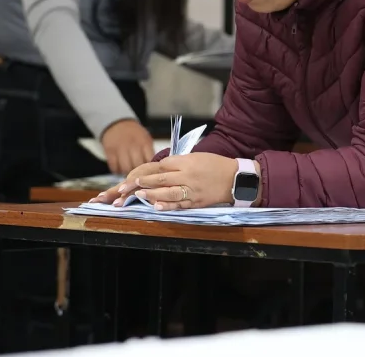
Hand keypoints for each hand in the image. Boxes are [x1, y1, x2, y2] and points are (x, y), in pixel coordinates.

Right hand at [100, 119, 153, 175]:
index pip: (150, 160)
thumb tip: (156, 168)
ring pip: (125, 168)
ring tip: (129, 174)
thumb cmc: (135, 134)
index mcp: (145, 142)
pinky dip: (117, 171)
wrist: (118, 124)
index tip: (150, 173)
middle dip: (139, 173)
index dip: (150, 169)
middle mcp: (133, 145)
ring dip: (127, 174)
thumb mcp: (146, 140)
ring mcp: (120, 148)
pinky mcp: (110, 151)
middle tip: (139, 176)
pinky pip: (114, 167)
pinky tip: (120, 169)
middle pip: (137, 166)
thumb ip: (150, 153)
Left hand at [103, 153, 240, 210]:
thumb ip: (180, 162)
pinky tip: (156, 207)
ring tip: (139, 195)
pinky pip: (179, 204)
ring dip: (152, 194)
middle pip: (162, 179)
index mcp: (188, 162)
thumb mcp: (198, 157)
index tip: (136, 175)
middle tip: (128, 186)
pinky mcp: (197, 201)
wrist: (236, 178)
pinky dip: (167, 206)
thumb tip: (162, 168)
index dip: (149, 171)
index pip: (164, 166)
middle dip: (144, 182)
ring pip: (168, 193)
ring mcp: (192, 190)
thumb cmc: (216, 165)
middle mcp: (188, 176)